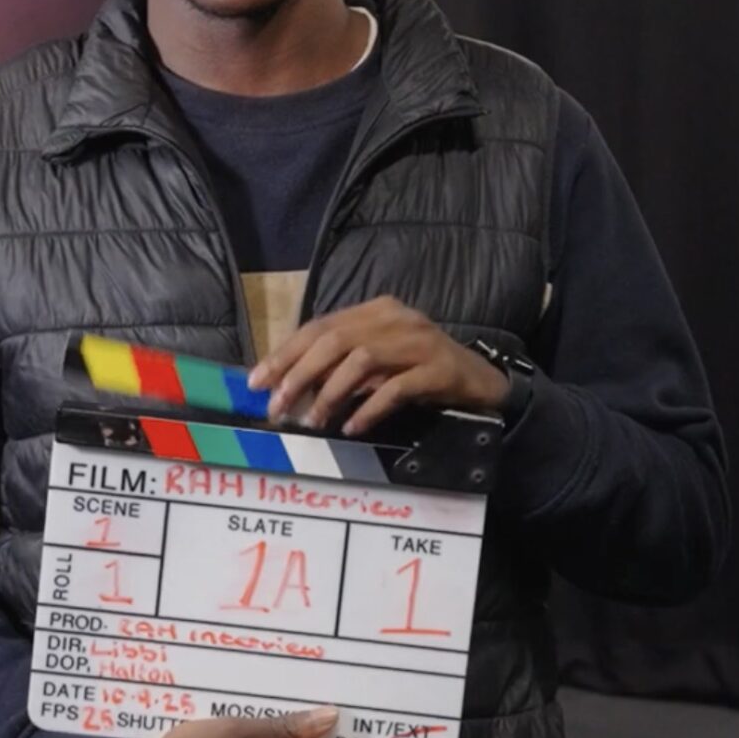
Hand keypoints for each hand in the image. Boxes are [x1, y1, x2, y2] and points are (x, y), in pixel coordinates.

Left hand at [248, 297, 509, 436]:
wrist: (480, 381)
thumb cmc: (420, 371)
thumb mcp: (379, 360)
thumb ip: (341, 364)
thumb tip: (288, 387)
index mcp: (376, 310)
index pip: (320, 326)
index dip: (286, 353)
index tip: (258, 382)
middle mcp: (396, 318)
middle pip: (335, 339)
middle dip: (299, 373)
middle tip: (278, 406)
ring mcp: (420, 342)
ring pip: (362, 361)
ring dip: (330, 393)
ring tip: (311, 421)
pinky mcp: (439, 370)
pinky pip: (396, 388)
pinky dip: (369, 408)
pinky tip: (352, 427)